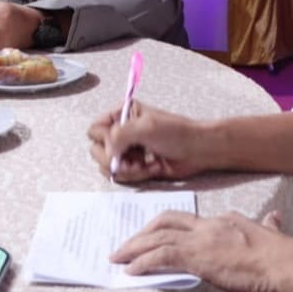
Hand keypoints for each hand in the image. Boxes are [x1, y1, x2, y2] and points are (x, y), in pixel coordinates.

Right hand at [86, 101, 208, 181]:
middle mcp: (120, 132)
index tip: (121, 145)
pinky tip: (152, 168)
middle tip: (132, 161)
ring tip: (145, 165)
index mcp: (120, 114)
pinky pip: (122, 177)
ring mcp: (126, 150)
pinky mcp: (134, 166)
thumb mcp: (146, 127)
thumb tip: (108, 153)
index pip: (94, 129)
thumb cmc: (175, 132)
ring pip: (108, 166)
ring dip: (126, 170)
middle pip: (96, 150)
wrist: (198, 150)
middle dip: (114, 160)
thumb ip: (119, 135)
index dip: (104, 141)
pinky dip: (136, 176)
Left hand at [111, 210, 292, 291]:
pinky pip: (161, 256)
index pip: (189, 220)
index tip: (157, 236)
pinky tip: (131, 270)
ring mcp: (201, 240)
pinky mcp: (197, 257)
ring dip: (134, 247)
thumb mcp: (273, 236)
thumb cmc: (284, 258)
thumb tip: (275, 219)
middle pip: (166, 221)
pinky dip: (143, 261)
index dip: (169, 227)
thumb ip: (269, 228)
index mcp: (225, 220)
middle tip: (128, 244)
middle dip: (144, 232)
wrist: (288, 265)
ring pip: (157, 237)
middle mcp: (209, 225)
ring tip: (119, 258)